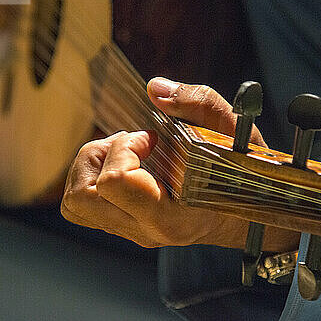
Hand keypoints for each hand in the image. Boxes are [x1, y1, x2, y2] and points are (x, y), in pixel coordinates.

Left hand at [61, 78, 299, 249]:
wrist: (246, 216)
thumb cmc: (241, 175)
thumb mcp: (233, 132)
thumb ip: (198, 105)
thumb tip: (154, 89)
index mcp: (169, 216)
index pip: (114, 184)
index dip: (123, 149)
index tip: (150, 139)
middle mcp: (144, 229)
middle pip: (80, 196)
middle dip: (97, 156)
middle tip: (130, 143)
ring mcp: (131, 231)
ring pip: (74, 203)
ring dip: (91, 166)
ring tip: (125, 151)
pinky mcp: (123, 225)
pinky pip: (85, 205)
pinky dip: (95, 176)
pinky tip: (127, 163)